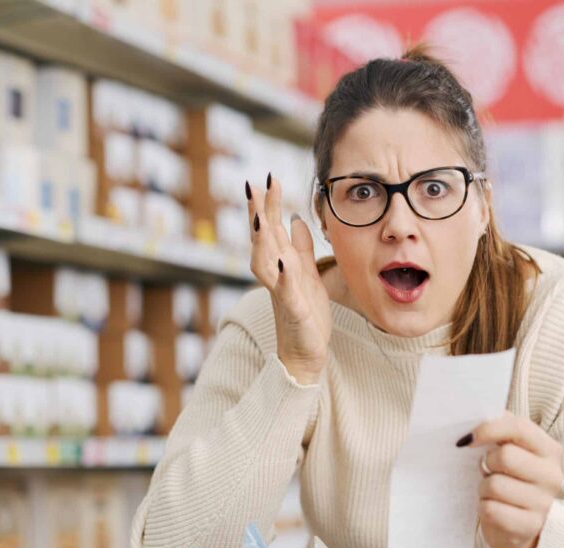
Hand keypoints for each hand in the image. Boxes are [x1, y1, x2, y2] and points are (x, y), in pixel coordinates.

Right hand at [247, 175, 331, 384]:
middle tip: (255, 186)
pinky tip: (284, 263)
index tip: (267, 178)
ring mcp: (280, 292)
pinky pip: (284, 291)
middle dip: (259, 214)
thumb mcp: (308, 275)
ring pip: (264, 262)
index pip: (271, 228)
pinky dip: (283, 277)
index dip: (269, 204)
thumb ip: (301, 248)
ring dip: (262, 241)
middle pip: (262, 239)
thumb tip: (296, 219)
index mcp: (281, 263)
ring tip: (261, 219)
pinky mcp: (292, 310)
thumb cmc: (306, 316)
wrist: (304, 354)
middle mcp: (275, 274)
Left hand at [465, 412, 563, 547]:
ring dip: (484, 489)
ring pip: (494, 485)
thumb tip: (480, 415)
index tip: (468, 439)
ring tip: (493, 493)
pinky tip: (495, 509)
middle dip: (487, 464)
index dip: (488, 429)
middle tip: (488, 471)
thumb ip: (502, 429)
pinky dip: (485, 508)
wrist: (520, 527)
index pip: (518, 427)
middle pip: (505, 457)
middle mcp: (552, 475)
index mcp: (549, 450)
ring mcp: (544, 503)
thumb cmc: (511, 480)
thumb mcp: (512, 451)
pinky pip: (491, 510)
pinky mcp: (530, 526)